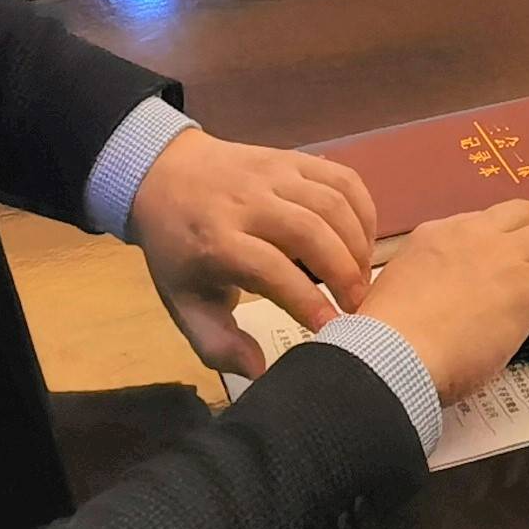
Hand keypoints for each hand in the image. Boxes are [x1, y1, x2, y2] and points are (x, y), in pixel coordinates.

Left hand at [125, 126, 383, 373]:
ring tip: (361, 277)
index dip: (305, 300)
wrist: (165, 176)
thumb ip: (217, 344)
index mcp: (216, 241)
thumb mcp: (183, 304)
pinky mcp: (294, 157)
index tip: (331, 328)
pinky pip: (342, 178)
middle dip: (343, 272)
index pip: (271, 270)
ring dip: (357, 243)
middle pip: (310, 231)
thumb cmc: (179, 250)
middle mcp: (248, 203)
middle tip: (358, 306)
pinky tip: (363, 240)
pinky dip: (363, 209)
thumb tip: (262, 371)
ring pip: (332, 203)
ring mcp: (274, 173)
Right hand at [354, 199, 528, 402]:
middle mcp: (471, 235)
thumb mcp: (398, 294)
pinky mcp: (524, 285)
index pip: (481, 224)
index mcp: (435, 237)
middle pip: (523, 215)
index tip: (508, 265)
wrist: (390, 354)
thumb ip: (425, 288)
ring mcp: (500, 256)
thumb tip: (442, 308)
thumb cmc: (385, 340)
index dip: (502, 242)